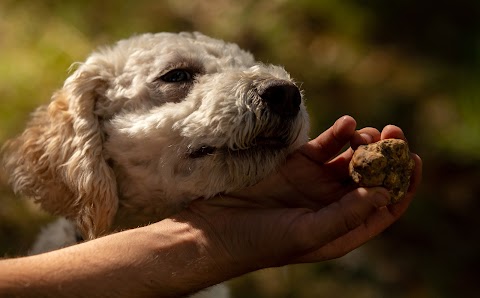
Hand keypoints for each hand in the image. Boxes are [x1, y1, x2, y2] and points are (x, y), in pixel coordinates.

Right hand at [174, 115, 421, 275]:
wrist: (215, 227)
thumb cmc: (261, 241)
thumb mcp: (308, 233)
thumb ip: (347, 215)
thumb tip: (386, 194)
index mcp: (342, 227)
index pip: (384, 206)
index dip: (403, 185)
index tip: (413, 162)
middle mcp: (332, 204)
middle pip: (371, 177)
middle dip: (386, 157)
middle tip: (394, 136)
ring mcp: (314, 182)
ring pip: (351, 157)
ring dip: (364, 143)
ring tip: (367, 134)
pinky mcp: (296, 163)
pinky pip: (325, 145)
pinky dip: (338, 133)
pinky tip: (347, 124)